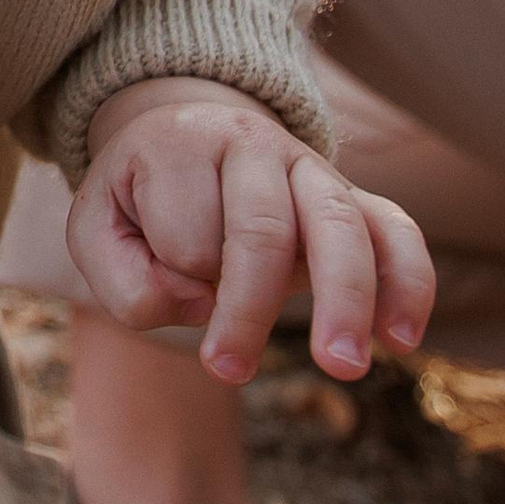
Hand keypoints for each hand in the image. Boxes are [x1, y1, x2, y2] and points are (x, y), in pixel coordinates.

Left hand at [66, 77, 434, 385]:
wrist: (183, 131)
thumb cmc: (138, 199)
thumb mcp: (96, 231)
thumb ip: (126, 280)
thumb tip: (201, 305)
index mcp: (181, 144)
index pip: (185, 232)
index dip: (174, 279)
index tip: (164, 287)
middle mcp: (252, 143)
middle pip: (263, 229)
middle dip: (248, 308)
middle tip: (228, 373)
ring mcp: (310, 166)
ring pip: (339, 225)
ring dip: (344, 299)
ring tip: (342, 367)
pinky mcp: (353, 196)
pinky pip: (396, 230)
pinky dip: (408, 281)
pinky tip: (402, 339)